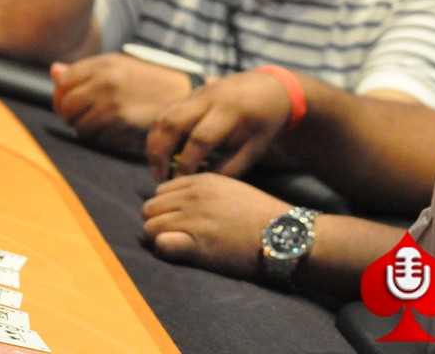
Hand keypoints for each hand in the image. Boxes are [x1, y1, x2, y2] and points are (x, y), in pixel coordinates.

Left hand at [51, 54, 191, 152]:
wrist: (179, 93)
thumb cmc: (145, 79)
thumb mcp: (117, 65)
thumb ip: (84, 70)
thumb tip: (54, 71)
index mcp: (103, 65)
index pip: (62, 82)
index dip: (62, 94)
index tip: (71, 100)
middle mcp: (105, 83)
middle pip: (66, 107)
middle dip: (71, 115)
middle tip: (83, 115)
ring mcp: (113, 106)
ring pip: (78, 127)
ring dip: (85, 129)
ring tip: (100, 123)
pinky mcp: (122, 126)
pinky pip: (96, 139)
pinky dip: (100, 138)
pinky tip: (113, 129)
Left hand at [142, 173, 287, 278]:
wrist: (284, 233)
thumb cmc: (261, 215)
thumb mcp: (232, 189)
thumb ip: (205, 190)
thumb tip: (180, 201)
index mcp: (203, 180)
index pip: (161, 190)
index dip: (166, 207)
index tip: (178, 219)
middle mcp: (195, 197)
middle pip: (149, 208)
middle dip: (158, 222)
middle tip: (175, 235)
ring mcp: (195, 220)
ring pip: (149, 227)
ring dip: (159, 238)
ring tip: (179, 246)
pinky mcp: (197, 245)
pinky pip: (160, 245)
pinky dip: (164, 250)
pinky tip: (181, 253)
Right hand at [145, 70, 291, 180]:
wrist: (269, 87)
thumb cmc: (264, 122)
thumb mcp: (256, 147)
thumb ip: (231, 167)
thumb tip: (202, 182)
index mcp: (230, 111)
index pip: (200, 138)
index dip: (187, 163)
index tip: (181, 181)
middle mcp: (209, 97)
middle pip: (172, 122)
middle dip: (160, 152)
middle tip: (160, 177)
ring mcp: (197, 93)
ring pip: (163, 115)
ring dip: (154, 143)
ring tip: (157, 168)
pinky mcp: (190, 94)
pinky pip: (166, 112)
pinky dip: (158, 133)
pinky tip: (161, 153)